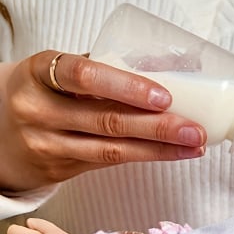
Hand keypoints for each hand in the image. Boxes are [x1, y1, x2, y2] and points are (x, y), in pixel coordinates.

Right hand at [0, 51, 206, 191]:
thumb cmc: (40, 92)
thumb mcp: (58, 72)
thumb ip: (106, 67)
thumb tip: (172, 62)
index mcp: (40, 73)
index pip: (83, 76)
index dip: (126, 87)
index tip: (164, 96)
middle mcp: (39, 110)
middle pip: (107, 120)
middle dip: (158, 126)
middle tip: (194, 128)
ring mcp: (48, 144)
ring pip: (112, 150)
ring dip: (160, 149)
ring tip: (194, 144)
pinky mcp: (59, 170)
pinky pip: (109, 163)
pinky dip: (146, 157)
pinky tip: (173, 154)